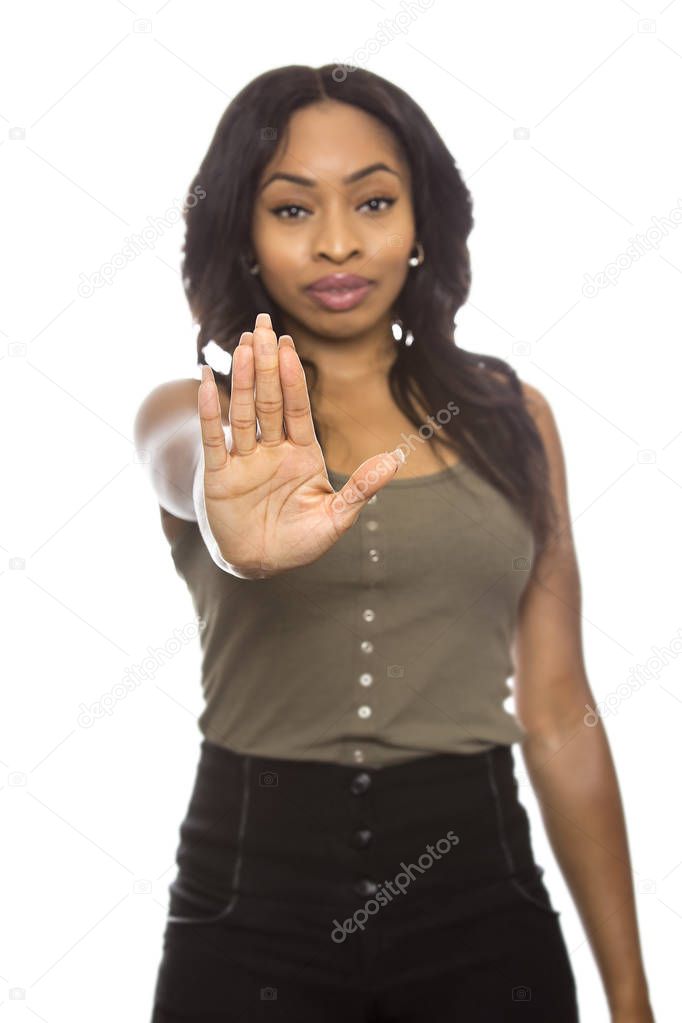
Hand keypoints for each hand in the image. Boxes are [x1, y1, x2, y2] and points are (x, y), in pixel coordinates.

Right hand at [197, 312, 404, 578]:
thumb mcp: (336, 518)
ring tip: (243, 344)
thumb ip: (361, 489)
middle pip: (268, 400)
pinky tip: (208, 381)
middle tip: (263, 324)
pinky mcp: (218, 477)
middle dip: (267, 364)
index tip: (290, 344)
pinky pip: (213, 439)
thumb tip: (394, 460)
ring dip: (242, 378)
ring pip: (242, 412)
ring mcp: (243, 461)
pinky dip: (210, 411)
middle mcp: (271, 450)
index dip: (292, 377)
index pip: (297, 408)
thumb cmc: (299, 540)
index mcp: (301, 454)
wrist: (260, 564)